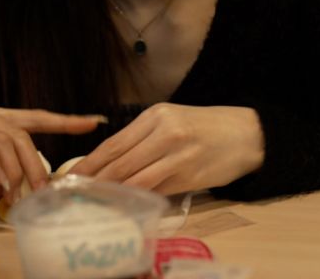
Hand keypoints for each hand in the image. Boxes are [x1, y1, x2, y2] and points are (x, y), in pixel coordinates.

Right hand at [0, 103, 100, 201]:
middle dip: (39, 162)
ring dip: (20, 170)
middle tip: (46, 189)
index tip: (94, 122)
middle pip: (25, 133)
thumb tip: (13, 187)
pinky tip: (1, 184)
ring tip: (25, 193)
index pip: (34, 117)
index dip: (65, 120)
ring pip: (9, 140)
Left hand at [69, 104, 264, 194]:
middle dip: (95, 182)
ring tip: (97, 203)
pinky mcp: (190, 175)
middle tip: (76, 196)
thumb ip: (145, 140)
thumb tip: (111, 166)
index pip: (113, 144)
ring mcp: (178, 154)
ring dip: (114, 194)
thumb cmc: (209, 128)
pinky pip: (156, 190)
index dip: (89, 164)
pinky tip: (128, 204)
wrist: (248, 135)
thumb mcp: (174, 121)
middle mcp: (165, 132)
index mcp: (157, 116)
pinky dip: (139, 199)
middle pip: (119, 163)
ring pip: (135, 179)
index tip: (70, 178)